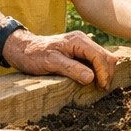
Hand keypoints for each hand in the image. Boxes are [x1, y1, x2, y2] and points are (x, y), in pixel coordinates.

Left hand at [2, 28, 117, 89]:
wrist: (22, 49)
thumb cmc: (34, 55)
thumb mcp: (51, 63)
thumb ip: (72, 69)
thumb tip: (91, 78)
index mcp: (78, 41)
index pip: (100, 56)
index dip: (104, 72)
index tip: (101, 87)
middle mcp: (83, 41)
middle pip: (106, 56)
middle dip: (107, 72)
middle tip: (102, 89)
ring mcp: (82, 46)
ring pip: (102, 58)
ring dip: (104, 72)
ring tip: (99, 86)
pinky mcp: (79, 52)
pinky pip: (94, 60)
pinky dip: (97, 71)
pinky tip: (93, 81)